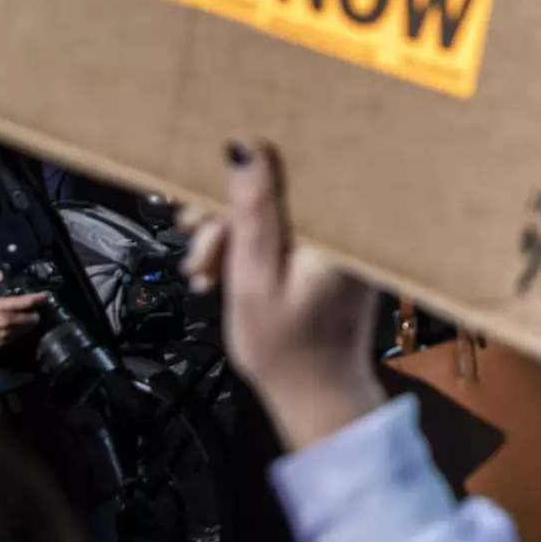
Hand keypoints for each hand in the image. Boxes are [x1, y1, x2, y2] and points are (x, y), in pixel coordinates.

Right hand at [0, 271, 46, 348]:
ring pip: (26, 329)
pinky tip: (15, 328)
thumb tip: (1, 272)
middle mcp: (8, 320)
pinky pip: (17, 336)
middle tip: (34, 311)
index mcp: (2, 306)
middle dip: (35, 314)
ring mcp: (6, 333)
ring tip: (26, 320)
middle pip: (31, 318)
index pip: (27, 301)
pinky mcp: (3, 342)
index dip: (40, 298)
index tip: (48, 295)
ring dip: (28, 324)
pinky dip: (19, 332)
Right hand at [185, 142, 386, 451]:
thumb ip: (253, 210)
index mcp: (335, 224)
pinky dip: (246, 251)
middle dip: (224, 216)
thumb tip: (245, 143)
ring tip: (204, 274)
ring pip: (269, 213)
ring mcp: (334, 241)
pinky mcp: (322, 257)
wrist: (314, 398)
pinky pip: (279, 235)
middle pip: (274, 190)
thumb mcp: (256, 276)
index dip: (240, 175)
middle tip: (197, 248)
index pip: (289, 167)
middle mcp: (343, 225)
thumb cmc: (287, 349)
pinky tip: (220, 275)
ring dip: (227, 238)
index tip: (205, 203)